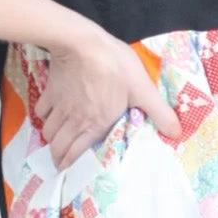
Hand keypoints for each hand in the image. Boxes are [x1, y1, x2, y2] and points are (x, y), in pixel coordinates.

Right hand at [35, 30, 182, 169]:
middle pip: (58, 147)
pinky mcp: (50, 91)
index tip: (69, 174)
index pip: (76, 155)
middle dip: (58, 159)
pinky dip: (44, 117)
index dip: (71, 167)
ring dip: (52, 140)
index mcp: (95, 125)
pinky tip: (50, 116)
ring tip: (56, 143)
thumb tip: (177, 133)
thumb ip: (159, 112)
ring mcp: (60, 106)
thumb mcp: (143, 90)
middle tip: (61, 163)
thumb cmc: (115, 67)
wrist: (84, 43)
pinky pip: (41, 111)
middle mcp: (74, 120)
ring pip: (48, 132)